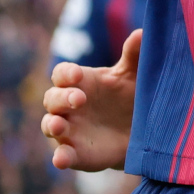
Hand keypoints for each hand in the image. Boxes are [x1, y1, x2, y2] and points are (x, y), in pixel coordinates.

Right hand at [41, 29, 139, 172]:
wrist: (141, 133)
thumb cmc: (131, 96)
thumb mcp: (134, 76)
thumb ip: (134, 56)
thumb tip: (143, 33)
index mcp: (80, 83)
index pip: (62, 74)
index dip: (66, 74)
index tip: (77, 75)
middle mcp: (68, 106)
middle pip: (52, 98)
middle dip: (62, 98)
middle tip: (79, 99)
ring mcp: (69, 131)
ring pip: (50, 125)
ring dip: (52, 125)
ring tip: (59, 126)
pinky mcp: (76, 154)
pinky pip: (63, 156)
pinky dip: (61, 158)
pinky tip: (61, 160)